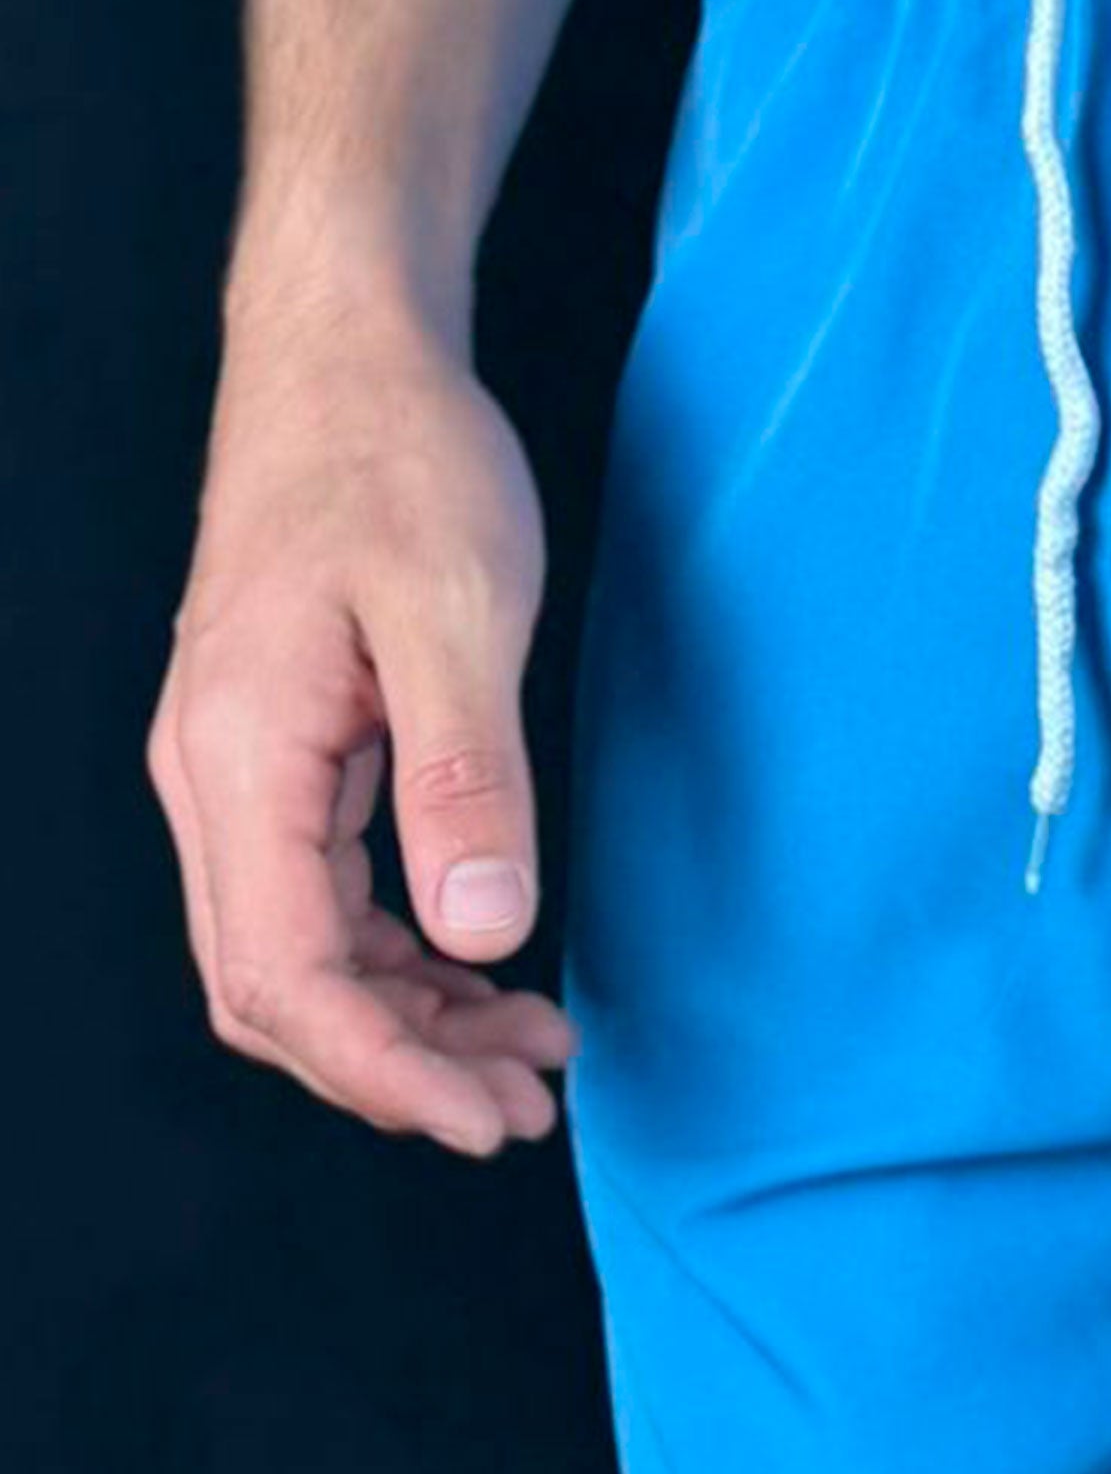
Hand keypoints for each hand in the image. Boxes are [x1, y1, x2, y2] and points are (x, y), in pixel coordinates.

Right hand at [148, 275, 574, 1154]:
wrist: (348, 352)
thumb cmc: (398, 458)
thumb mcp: (458, 612)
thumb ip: (468, 775)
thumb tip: (484, 930)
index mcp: (240, 758)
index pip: (284, 976)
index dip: (385, 1072)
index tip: (490, 1120)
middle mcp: (216, 780)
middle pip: (276, 991)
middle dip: (399, 1069)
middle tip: (528, 1108)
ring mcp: (242, 770)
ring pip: (300, 953)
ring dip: (409, 1021)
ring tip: (531, 1054)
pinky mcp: (284, 753)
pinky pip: (323, 897)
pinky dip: (403, 954)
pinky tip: (487, 968)